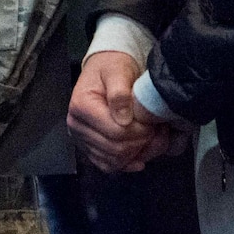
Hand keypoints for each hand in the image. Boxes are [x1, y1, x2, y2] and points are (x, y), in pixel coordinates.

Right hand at [67, 51, 186, 172]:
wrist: (106, 69)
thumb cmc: (113, 67)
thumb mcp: (118, 70)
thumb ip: (120, 92)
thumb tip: (123, 118)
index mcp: (81, 107)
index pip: (116, 133)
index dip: (141, 131)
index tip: (154, 121)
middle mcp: (76, 126)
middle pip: (116, 150)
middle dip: (142, 143)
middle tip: (157, 130)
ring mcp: (81, 139)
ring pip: (114, 162)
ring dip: (137, 154)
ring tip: (151, 138)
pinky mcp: (89, 148)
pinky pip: (108, 166)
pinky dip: (127, 163)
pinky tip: (140, 154)